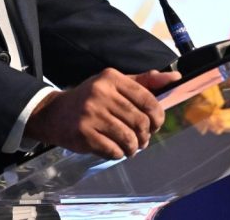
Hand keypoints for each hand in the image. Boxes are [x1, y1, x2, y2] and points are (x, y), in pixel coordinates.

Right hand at [25, 68, 180, 158]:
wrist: (54, 113)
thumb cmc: (91, 98)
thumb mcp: (114, 84)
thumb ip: (145, 82)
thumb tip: (175, 77)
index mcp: (111, 78)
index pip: (146, 98)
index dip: (157, 116)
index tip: (156, 124)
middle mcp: (100, 93)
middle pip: (140, 121)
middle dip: (146, 135)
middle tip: (142, 139)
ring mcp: (91, 114)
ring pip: (128, 138)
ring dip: (134, 147)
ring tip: (131, 147)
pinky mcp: (84, 134)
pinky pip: (113, 150)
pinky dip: (119, 153)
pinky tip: (116, 149)